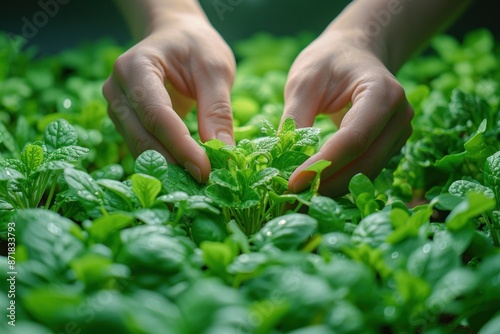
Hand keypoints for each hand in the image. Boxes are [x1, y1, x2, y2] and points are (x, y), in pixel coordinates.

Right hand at [103, 13, 234, 182]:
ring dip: (169, 168)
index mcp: (135, 67)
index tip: (205, 170)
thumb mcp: (215, 70)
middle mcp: (116, 89)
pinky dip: (164, 162)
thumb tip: (223, 153)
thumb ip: (217, 110)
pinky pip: (142, 148)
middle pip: (143, 137)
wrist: (175, 37)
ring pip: (140, 148)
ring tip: (198, 182)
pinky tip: (186, 172)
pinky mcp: (124, 122)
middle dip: (175, 163)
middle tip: (206, 183)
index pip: (156, 115)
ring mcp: (116, 107)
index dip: (180, 146)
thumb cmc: (196, 47)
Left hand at [282, 29, 413, 196]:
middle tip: (294, 201)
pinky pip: (365, 169)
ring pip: (367, 172)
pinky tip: (316, 189)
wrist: (355, 53)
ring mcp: (399, 133)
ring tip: (301, 201)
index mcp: (382, 92)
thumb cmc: (328, 61)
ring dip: (334, 188)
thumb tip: (283, 159)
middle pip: (365, 163)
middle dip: (328, 185)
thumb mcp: (304, 80)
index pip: (353, 139)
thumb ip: (295, 117)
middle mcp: (399, 116)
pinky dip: (341, 181)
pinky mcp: (390, 145)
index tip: (293, 183)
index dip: (323, 165)